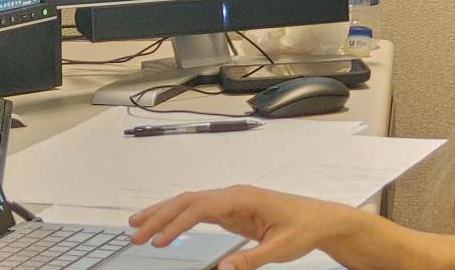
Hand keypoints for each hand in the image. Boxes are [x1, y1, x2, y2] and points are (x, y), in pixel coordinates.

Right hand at [129, 185, 343, 269]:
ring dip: (163, 213)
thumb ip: (252, 259)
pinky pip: (198, 211)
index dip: (176, 223)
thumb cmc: (304, 228)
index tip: (158, 241)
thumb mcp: (281, 248)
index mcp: (244, 198)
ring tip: (137, 226)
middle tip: (135, 235)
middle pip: (189, 201)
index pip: (201, 207)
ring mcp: (231, 201)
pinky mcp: (232, 211)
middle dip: (159, 216)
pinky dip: (178, 218)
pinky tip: (164, 227)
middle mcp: (234, 195)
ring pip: (190, 203)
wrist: (320, 219)